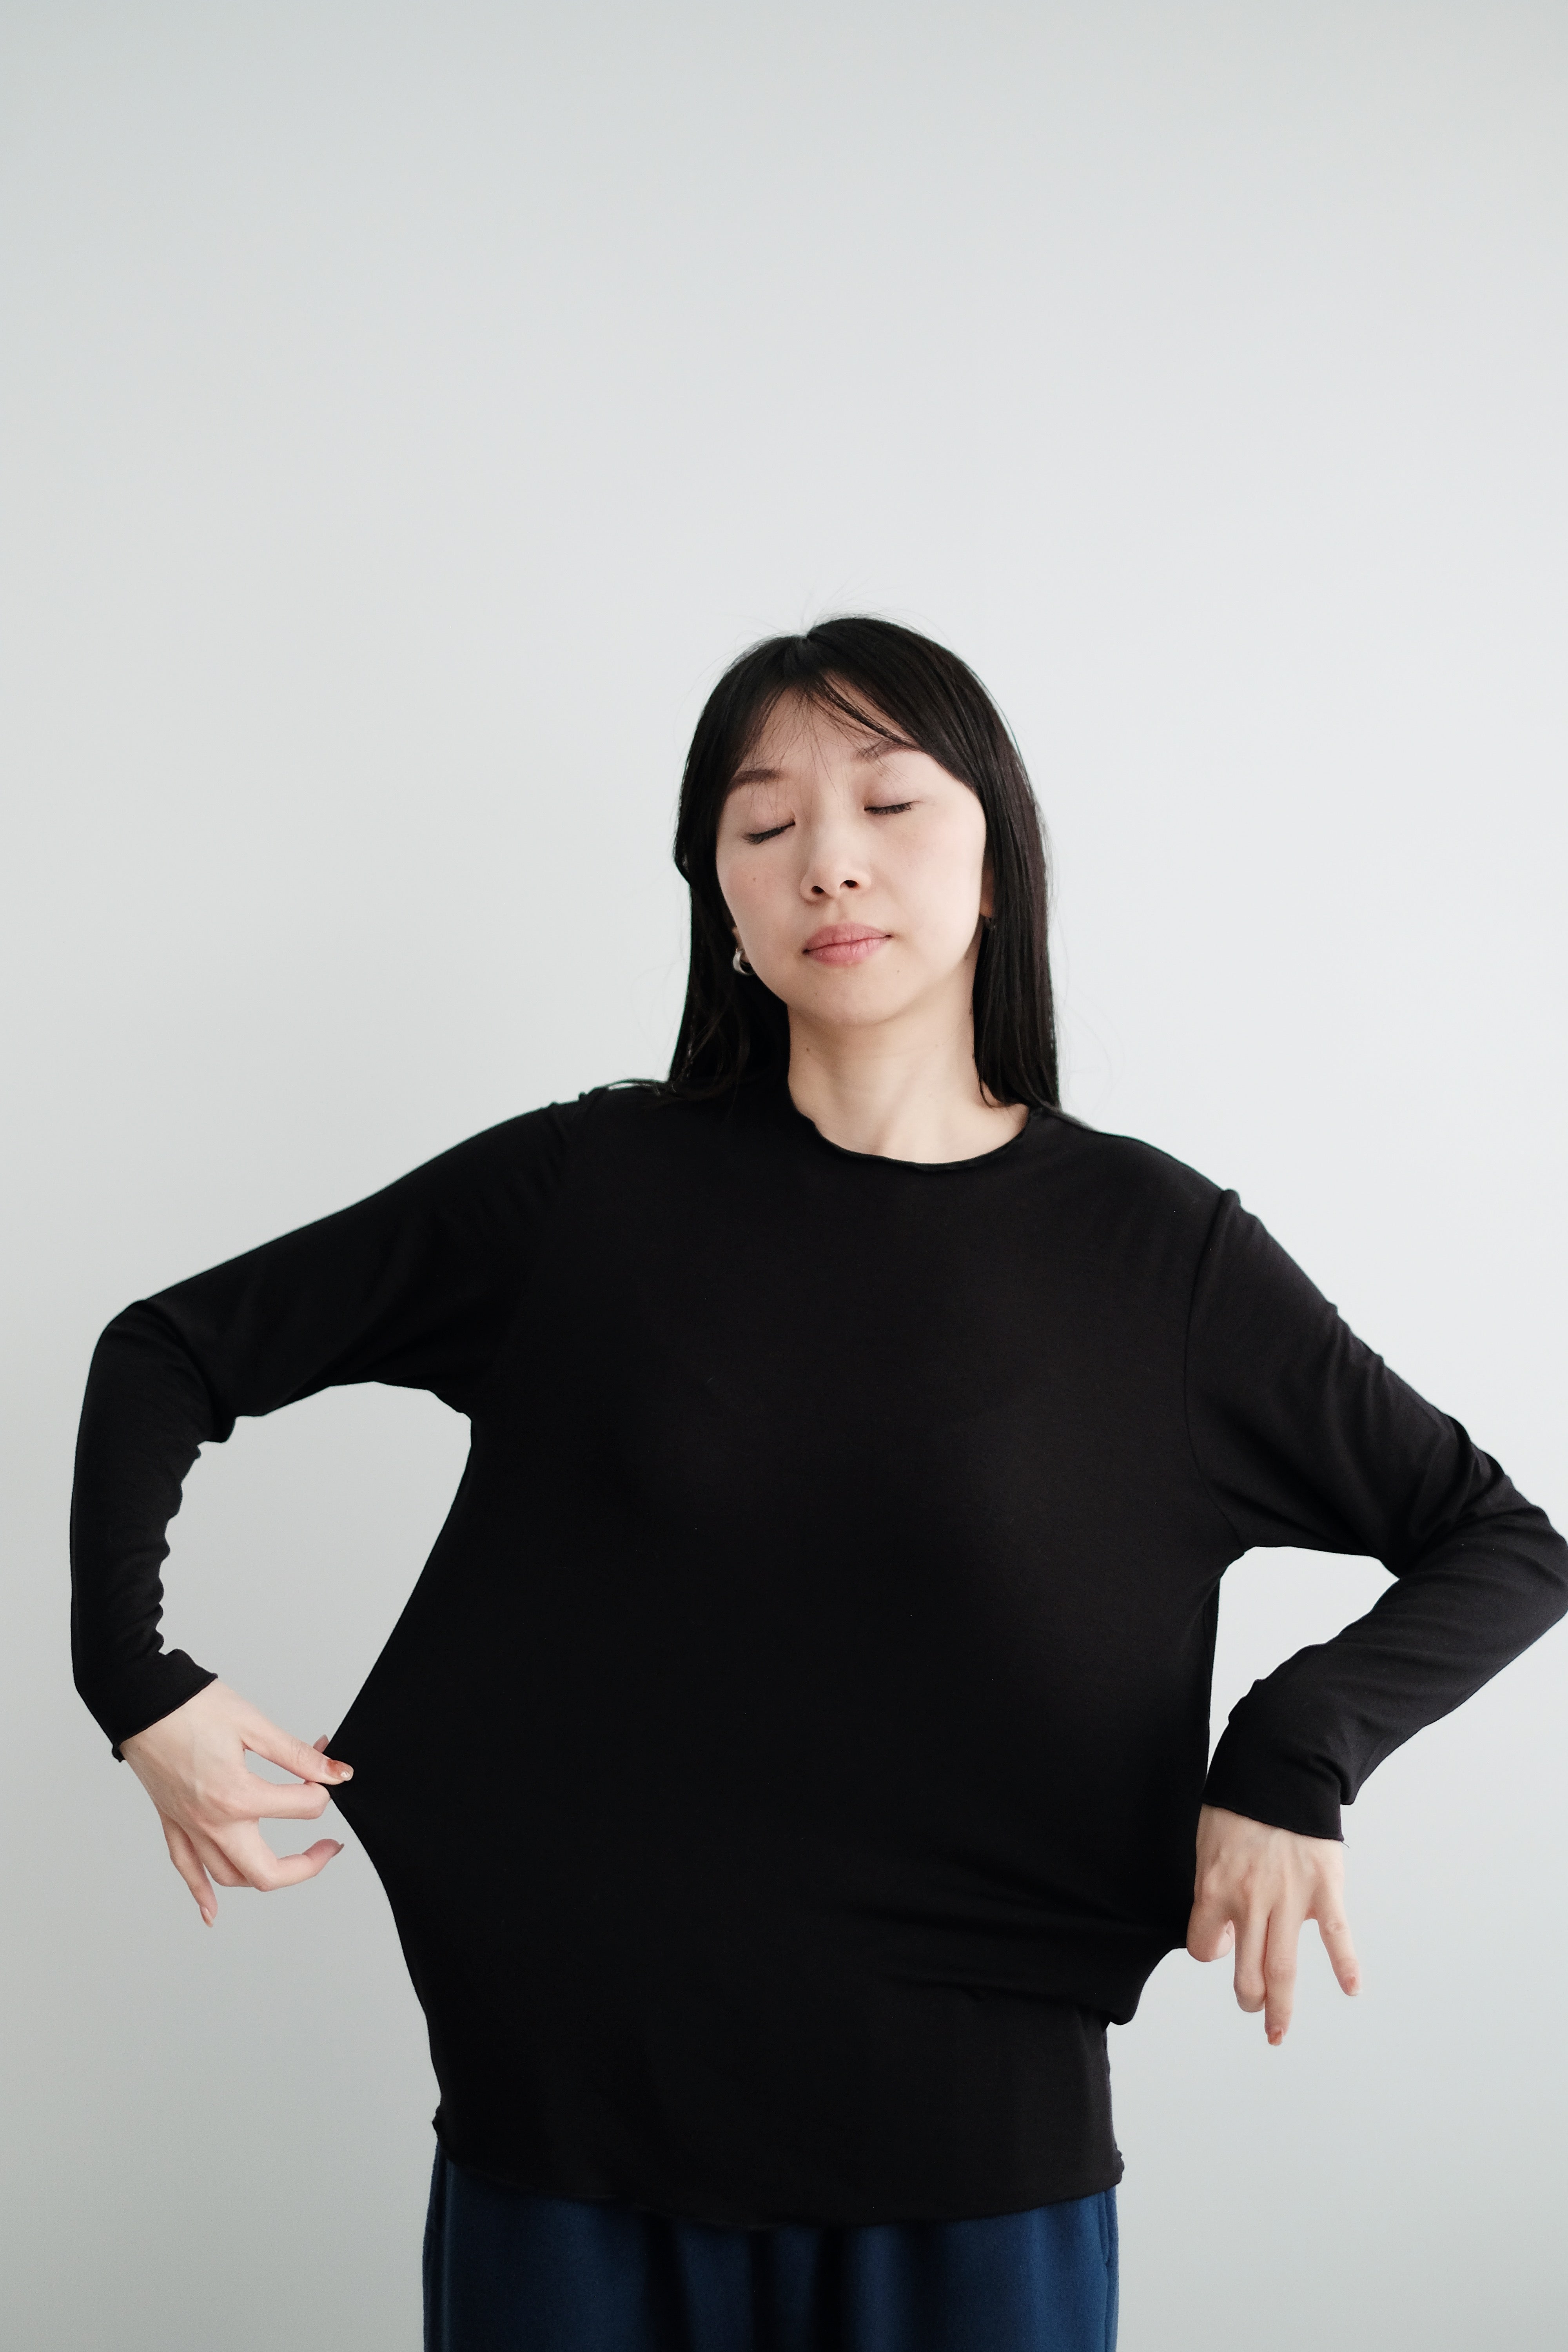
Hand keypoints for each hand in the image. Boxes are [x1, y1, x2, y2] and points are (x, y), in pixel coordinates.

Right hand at [120, 1680, 352, 1925]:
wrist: (141, 1700)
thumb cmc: (191, 1707)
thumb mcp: (253, 1725)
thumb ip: (296, 1756)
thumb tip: (336, 1773)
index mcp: (236, 1796)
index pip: (300, 1808)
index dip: (322, 1790)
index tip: (326, 1773)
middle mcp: (211, 1823)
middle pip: (266, 1872)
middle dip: (306, 1865)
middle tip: (328, 1847)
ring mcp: (189, 1827)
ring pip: (229, 1876)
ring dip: (262, 1877)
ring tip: (289, 1865)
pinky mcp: (172, 1822)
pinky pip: (187, 1870)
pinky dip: (202, 1893)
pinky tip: (213, 1911)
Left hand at [1186, 1803, 1359, 2044]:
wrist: (1278, 1766)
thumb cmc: (1240, 1801)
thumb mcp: (1207, 1841)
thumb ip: (1210, 1885)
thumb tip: (1215, 1926)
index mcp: (1215, 1888)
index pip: (1202, 1946)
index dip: (1209, 1951)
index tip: (1219, 1948)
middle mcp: (1250, 1902)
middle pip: (1246, 1971)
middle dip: (1248, 1998)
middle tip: (1253, 2008)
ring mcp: (1289, 1899)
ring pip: (1283, 1968)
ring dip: (1280, 2007)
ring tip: (1276, 2031)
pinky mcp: (1324, 1888)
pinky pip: (1336, 1936)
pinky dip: (1346, 1965)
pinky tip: (1351, 1990)